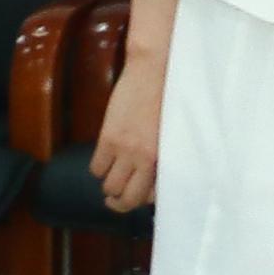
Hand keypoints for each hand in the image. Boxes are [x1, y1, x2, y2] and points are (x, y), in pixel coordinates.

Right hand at [91, 48, 165, 212]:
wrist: (157, 70)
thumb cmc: (174, 96)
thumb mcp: (176, 130)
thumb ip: (167, 151)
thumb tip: (157, 170)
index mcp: (170, 156)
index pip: (155, 195)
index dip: (147, 198)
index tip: (144, 194)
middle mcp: (149, 158)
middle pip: (129, 198)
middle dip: (122, 204)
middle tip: (118, 200)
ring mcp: (126, 150)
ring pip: (109, 186)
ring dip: (109, 187)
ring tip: (113, 179)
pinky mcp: (109, 138)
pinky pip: (96, 168)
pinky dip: (99, 170)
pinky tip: (106, 161)